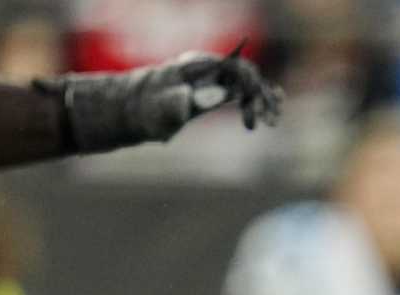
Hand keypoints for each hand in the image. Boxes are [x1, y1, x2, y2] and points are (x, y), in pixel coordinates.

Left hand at [51, 47, 282, 152]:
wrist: (128, 112)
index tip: (255, 113)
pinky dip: (255, 101)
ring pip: (246, 85)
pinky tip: (270, 112)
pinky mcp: (211, 93)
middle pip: (244, 75)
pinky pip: (240, 93)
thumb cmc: (141, 112)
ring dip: (262, 101)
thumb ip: (179, 102)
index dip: (251, 87)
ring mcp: (209, 80)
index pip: (234, 67)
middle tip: (266, 123)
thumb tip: (209, 96)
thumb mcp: (159, 110)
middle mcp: (205, 70)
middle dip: (259, 97)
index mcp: (195, 66)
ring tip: (272, 121)